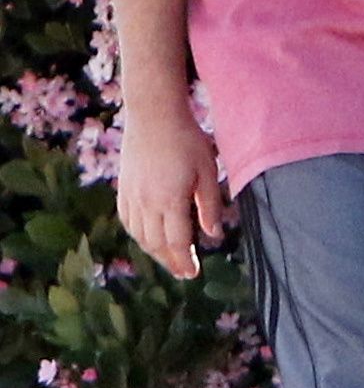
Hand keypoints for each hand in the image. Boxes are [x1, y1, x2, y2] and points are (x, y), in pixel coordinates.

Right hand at [117, 108, 222, 279]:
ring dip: (155, 251)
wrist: (153, 114)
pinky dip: (139, 235)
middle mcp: (147, 204)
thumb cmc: (187, 139)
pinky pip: (128, 222)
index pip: (178, 242)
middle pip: (157, 245)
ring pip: (140, 236)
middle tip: (183, 271)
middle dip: (171, 261)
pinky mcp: (124, 189)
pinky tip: (148, 236)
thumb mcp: (207, 169)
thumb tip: (214, 235)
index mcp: (170, 201)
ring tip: (169, 257)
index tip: (193, 273)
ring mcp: (132, 197)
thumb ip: (210, 204)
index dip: (186, 261)